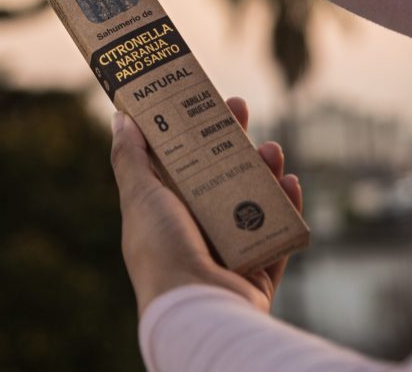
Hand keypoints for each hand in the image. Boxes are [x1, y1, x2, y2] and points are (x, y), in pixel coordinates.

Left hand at [109, 97, 302, 316]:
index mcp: (165, 212)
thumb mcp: (139, 195)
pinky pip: (278, 236)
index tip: (202, 101)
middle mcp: (195, 231)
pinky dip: (287, 209)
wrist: (195, 310)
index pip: (181, 162)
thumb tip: (121, 118)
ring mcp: (228, 253)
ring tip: (272, 148)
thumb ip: (129, 157)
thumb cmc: (162, 249)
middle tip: (240, 107)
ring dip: (263, 169)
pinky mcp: (256, 273)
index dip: (191, 130)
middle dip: (231, 139)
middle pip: (219, 175)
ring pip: (251, 201)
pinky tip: (291, 182)